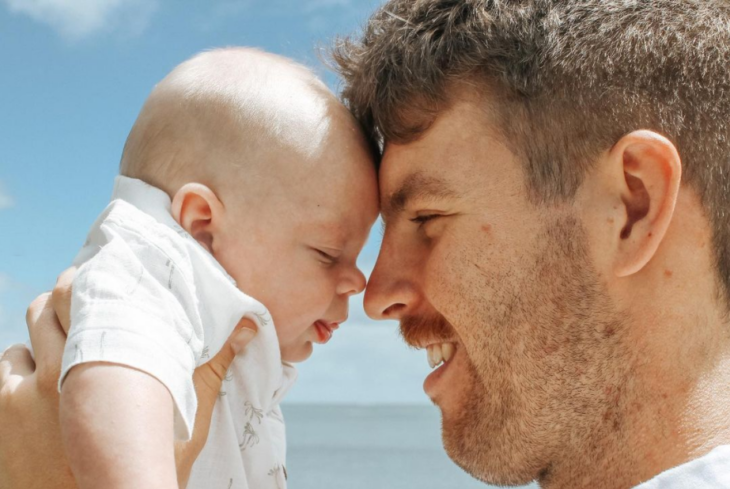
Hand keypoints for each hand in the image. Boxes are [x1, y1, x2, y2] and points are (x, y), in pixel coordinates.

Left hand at [0, 269, 256, 488]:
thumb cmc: (149, 466)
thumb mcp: (186, 417)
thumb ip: (211, 367)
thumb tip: (246, 325)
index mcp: (110, 363)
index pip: (92, 297)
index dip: (95, 278)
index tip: (105, 270)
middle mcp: (62, 370)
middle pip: (50, 304)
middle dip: (65, 292)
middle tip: (81, 289)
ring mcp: (25, 392)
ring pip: (26, 333)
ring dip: (43, 329)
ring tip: (63, 334)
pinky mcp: (4, 411)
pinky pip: (7, 365)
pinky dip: (22, 364)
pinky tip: (41, 374)